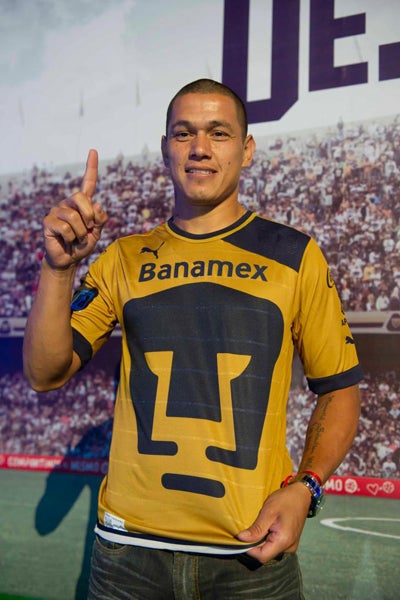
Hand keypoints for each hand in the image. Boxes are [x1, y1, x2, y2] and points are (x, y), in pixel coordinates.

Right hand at [43, 149, 107, 268]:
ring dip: (81, 233)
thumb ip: (101, 219)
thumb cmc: (83, 244)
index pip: (88, 183)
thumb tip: (96, 206)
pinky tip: (67, 241)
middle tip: (88, 229)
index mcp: (83, 203)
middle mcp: (69, 203)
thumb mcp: (97, 232)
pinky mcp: (48, 221)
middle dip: (89, 216)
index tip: (93, 151)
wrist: (69, 259)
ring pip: (74, 217)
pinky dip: (71, 238)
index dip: (91, 167)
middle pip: (81, 197)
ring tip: (77, 239)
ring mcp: (57, 211)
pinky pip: (65, 228)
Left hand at [236, 483, 310, 563]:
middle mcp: (289, 547)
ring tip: (262, 524)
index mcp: (284, 541)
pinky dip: (268, 538)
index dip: (249, 549)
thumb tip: (241, 539)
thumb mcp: (268, 512)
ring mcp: (290, 545)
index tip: (242, 537)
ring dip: (261, 540)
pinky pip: (275, 545)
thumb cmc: (285, 500)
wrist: (301, 494)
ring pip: (269, 549)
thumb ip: (256, 529)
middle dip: (255, 544)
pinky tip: (268, 526)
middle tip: (252, 528)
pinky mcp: (290, 541)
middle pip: (266, 554)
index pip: (262, 556)